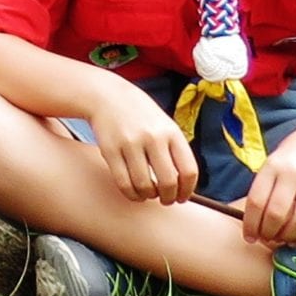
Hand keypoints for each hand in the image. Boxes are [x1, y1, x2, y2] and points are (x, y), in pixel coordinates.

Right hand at [85, 77, 198, 204]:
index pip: (188, 170)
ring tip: (148, 194)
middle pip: (168, 182)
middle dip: (168, 197)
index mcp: (171, 132)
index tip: (183, 197)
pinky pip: (123, 182)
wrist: (107, 96)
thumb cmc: (140, 115)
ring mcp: (130, 143)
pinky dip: (131, 194)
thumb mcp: (164, 125)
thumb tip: (184, 185)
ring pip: (144, 185)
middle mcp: (153, 137)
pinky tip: (134, 193)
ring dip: (148, 196)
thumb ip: (175, 151)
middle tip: (165, 200)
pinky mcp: (110, 150)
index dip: (187, 190)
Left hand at [242, 125, 295, 245]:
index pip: (256, 200)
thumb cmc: (293, 156)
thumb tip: (254, 224)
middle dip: (268, 233)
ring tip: (281, 238)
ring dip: (288, 236)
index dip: (250, 224)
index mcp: (273, 166)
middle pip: (276, 213)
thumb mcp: (272, 164)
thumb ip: (264, 189)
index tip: (249, 237)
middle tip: (265, 240)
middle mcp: (293, 174)